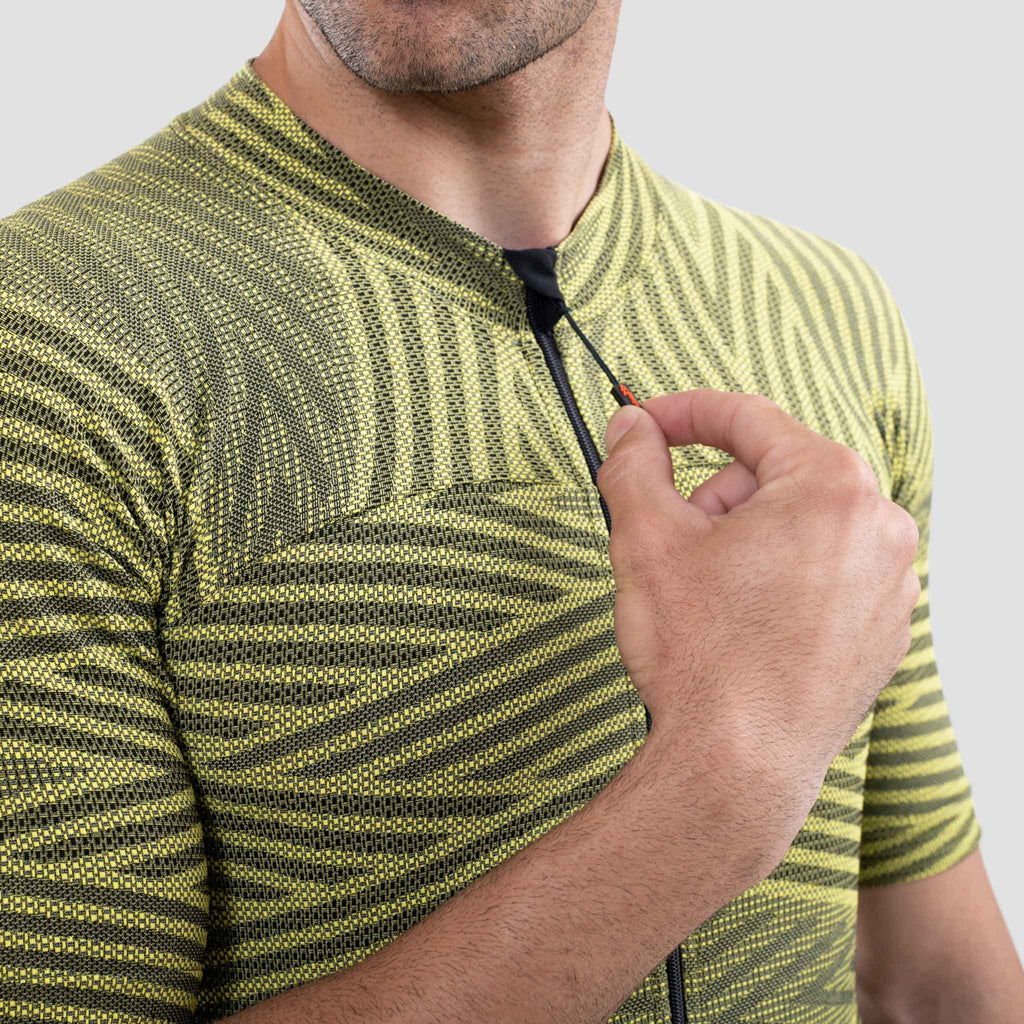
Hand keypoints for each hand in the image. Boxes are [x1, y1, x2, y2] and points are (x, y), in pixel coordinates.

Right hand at [596, 390, 920, 877]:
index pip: (746, 419)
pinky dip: (777, 582)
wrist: (739, 767)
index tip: (644, 425)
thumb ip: (633, 464)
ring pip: (796, 528)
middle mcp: (877, 527)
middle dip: (712, 500)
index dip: (681, 414)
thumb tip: (631, 427)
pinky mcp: (882, 631)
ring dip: (742, 543)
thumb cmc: (702, 655)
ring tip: (706, 598)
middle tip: (671, 545)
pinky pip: (821, 575)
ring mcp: (888, 583)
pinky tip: (740, 627)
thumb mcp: (646, 538)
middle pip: (772, 477)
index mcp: (829, 486)